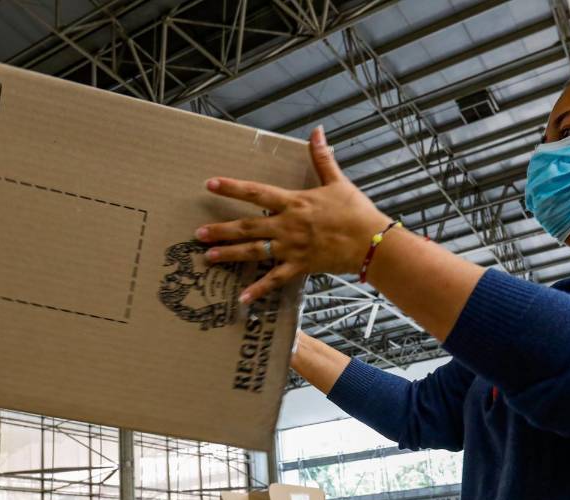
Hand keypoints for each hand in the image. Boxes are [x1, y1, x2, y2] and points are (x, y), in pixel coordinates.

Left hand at [198, 126, 390, 303]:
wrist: (372, 242)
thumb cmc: (356, 211)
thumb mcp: (338, 181)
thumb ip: (322, 158)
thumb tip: (318, 131)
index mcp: (294, 202)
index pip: (257, 192)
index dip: (232, 187)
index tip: (210, 184)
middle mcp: (287, 225)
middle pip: (247, 227)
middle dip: (221, 230)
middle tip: (198, 233)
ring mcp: (291, 248)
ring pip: (254, 252)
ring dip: (230, 255)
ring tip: (208, 258)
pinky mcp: (300, 266)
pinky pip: (275, 280)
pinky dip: (258, 290)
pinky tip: (241, 298)